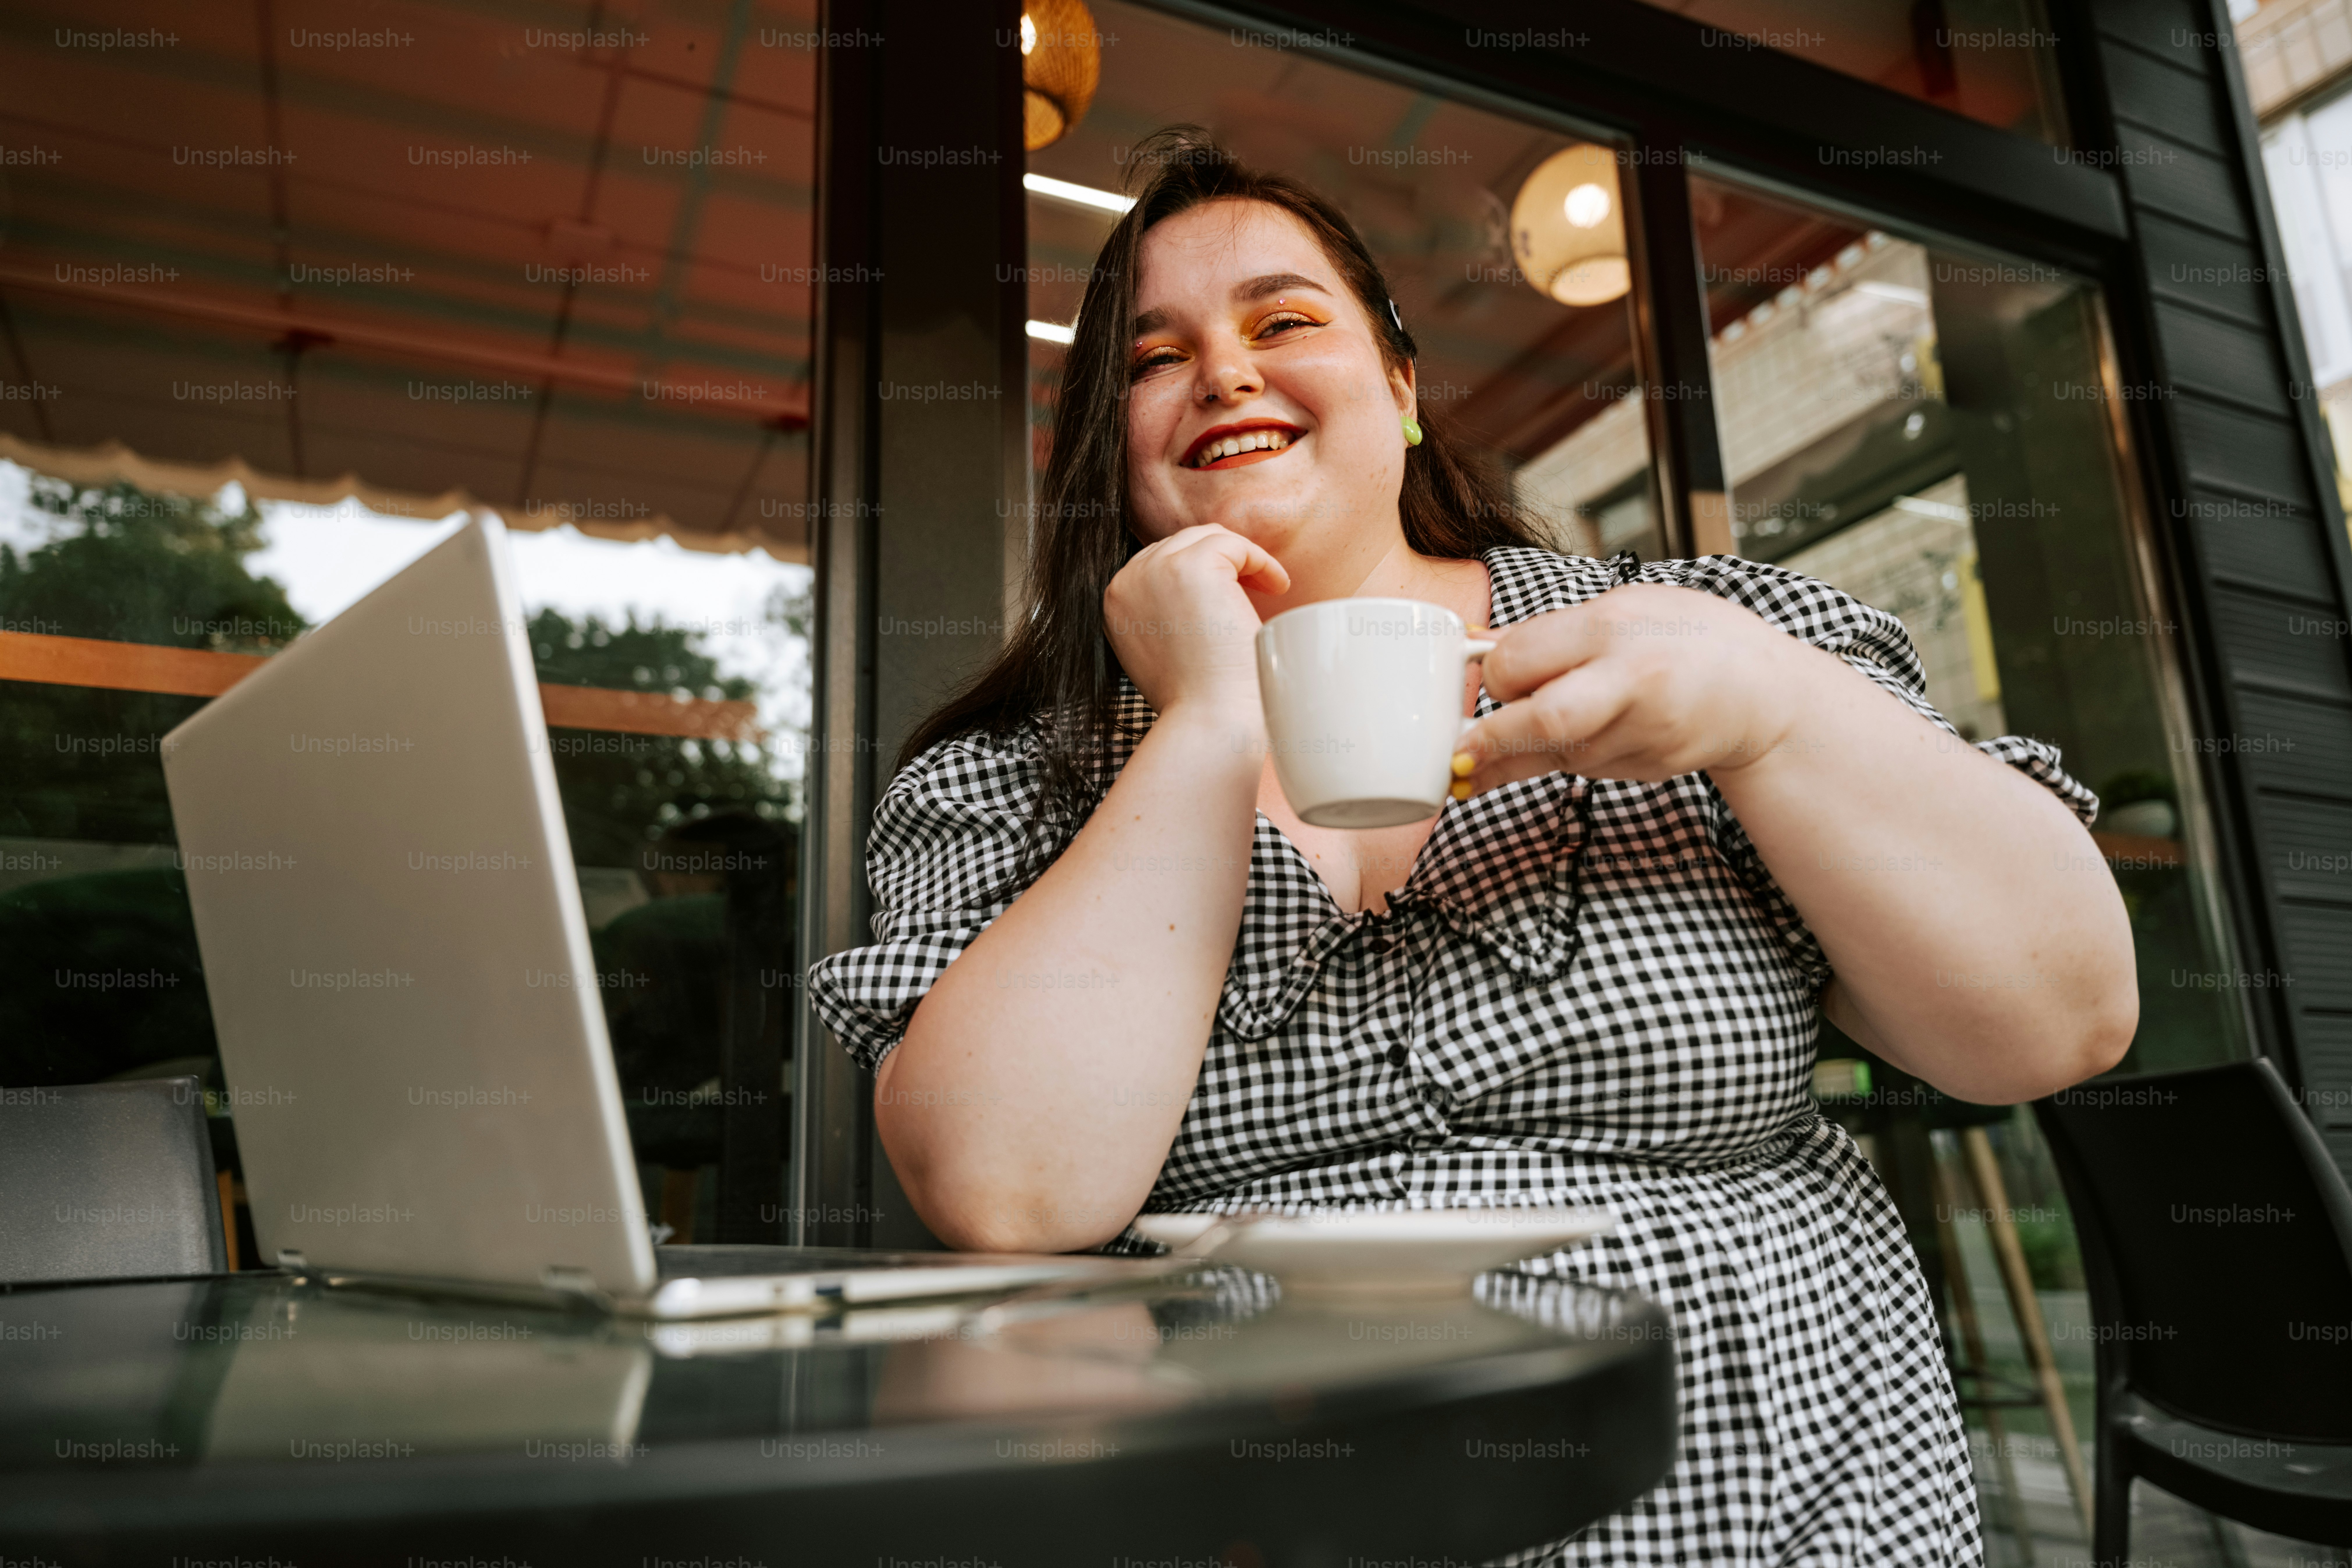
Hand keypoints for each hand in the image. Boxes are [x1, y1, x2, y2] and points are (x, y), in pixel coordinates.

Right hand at [1103, 524, 1289, 721]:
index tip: (1232, 596)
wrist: (1209, 722)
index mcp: (1117, 602)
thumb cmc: (1198, 702)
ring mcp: (1155, 569)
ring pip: (1208, 538)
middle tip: (1255, 591)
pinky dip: (1261, 562)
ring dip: (1242, 559)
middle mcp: (1127, 580)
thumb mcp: (1165, 652)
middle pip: (1183, 543)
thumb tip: (1199, 596)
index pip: (1161, 562)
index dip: (1203, 573)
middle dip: (1223, 562)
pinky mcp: (1191, 566)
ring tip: (1269, 589)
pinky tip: (1277, 588)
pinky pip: (1234, 545)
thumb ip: (1167, 616)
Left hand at [1453, 584, 1818, 790]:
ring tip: (1494, 753)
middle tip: (1459, 755)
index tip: (1492, 678)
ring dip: (1523, 753)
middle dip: (1491, 741)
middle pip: (1543, 718)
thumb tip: (1481, 649)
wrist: (1764, 693)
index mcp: (1612, 626)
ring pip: (1557, 752)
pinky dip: (1565, 758)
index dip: (1496, 673)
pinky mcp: (1647, 767)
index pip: (1522, 657)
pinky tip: (1572, 742)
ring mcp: (1643, 731)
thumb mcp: (1625, 607)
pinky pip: (1586, 768)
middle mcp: (1629, 679)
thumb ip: (1555, 632)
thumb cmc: (1692, 638)